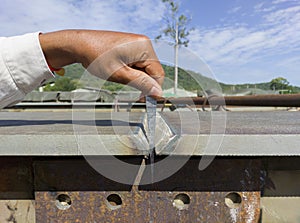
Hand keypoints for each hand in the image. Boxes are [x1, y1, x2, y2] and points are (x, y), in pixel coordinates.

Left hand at [39, 30, 163, 96]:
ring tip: (119, 77)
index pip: (158, 74)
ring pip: (145, 69)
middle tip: (129, 90)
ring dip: (136, 78)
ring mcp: (137, 44)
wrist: (79, 44)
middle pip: (152, 71)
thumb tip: (157, 92)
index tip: (145, 101)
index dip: (153, 89)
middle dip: (143, 83)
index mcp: (144, 47)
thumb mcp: (119, 74)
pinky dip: (131, 72)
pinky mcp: (131, 46)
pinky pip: (138, 63)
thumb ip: (141, 83)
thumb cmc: (96, 56)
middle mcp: (143, 43)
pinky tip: (119, 72)